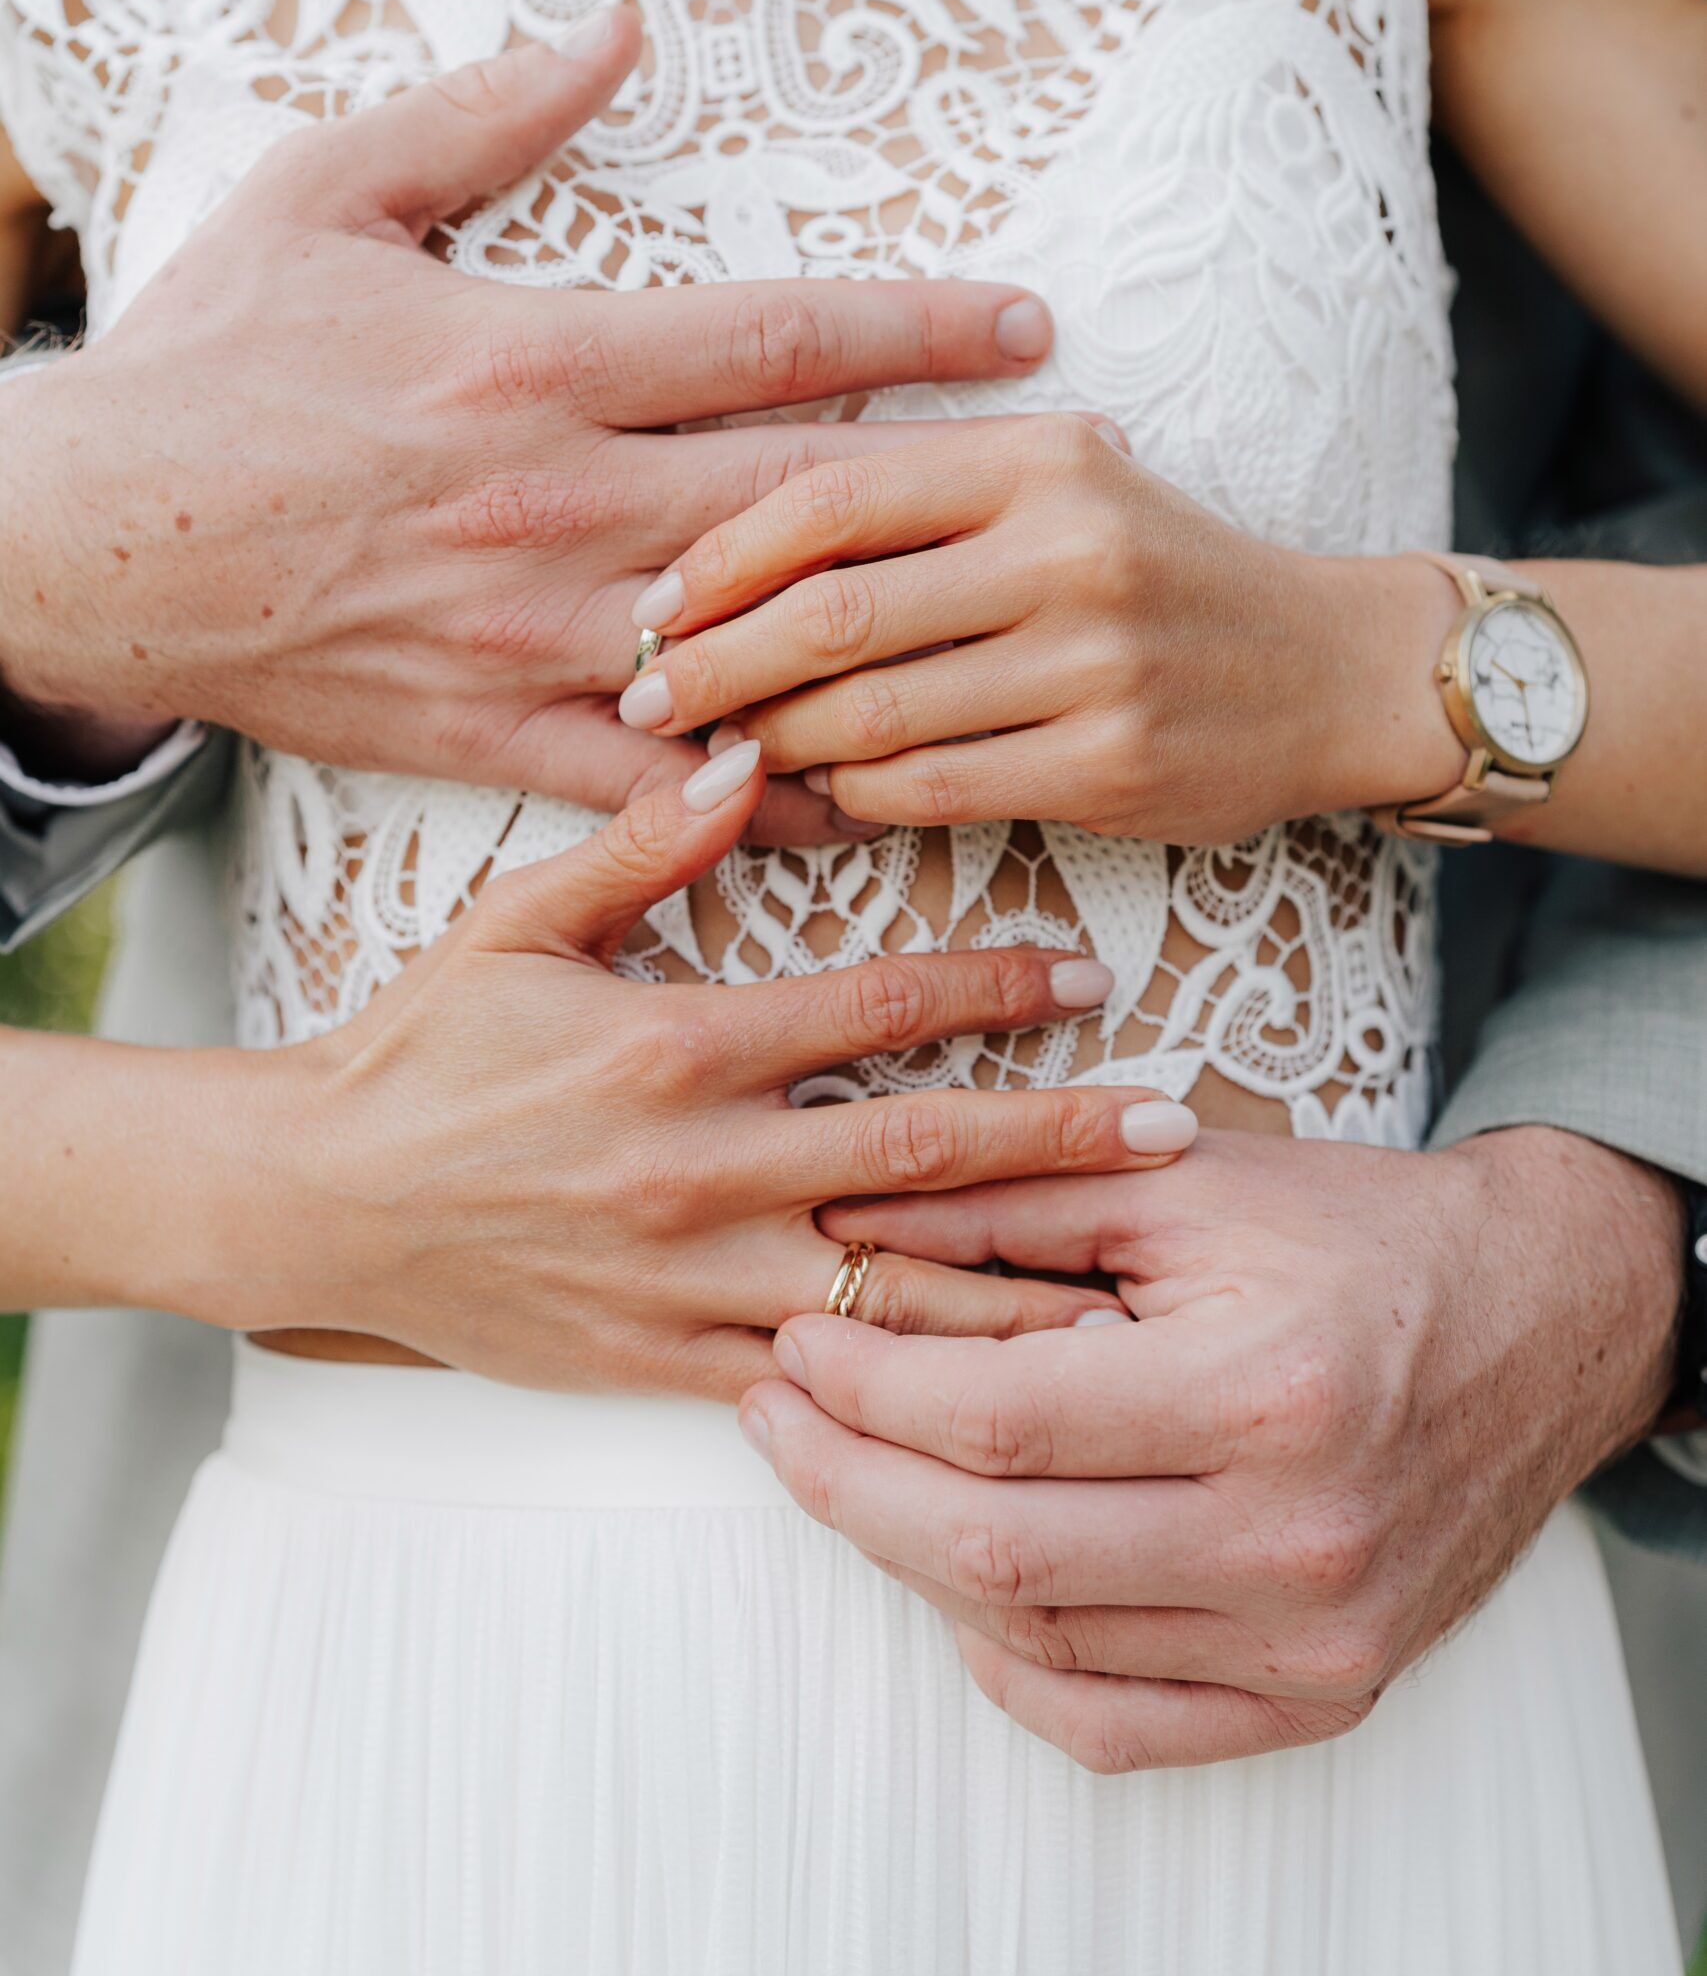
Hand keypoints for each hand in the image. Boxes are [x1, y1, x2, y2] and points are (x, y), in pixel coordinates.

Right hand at [0, 17, 1055, 842]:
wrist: (92, 540)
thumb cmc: (211, 361)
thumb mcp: (327, 191)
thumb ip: (486, 113)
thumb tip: (617, 28)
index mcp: (529, 360)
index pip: (771, 336)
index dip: (915, 323)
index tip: (1025, 320)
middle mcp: (552, 501)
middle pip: (804, 490)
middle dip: (956, 478)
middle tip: (1080, 472)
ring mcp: (526, 630)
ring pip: (752, 644)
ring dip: (889, 639)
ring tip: (1011, 634)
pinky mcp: (487, 729)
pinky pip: (651, 771)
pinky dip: (757, 785)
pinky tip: (858, 783)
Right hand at [158, 744, 1194, 1391]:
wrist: (320, 1203)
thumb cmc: (425, 1050)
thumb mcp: (517, 922)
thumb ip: (643, 846)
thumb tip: (748, 758)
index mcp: (678, 1047)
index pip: (879, 1008)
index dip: (997, 982)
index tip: (1090, 971)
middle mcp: (702, 1170)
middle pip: (927, 1153)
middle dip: (1064, 1141)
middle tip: (1179, 1132)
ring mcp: (689, 1281)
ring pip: (894, 1293)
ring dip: (1024, 1281)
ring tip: (1143, 1282)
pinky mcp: (667, 1364)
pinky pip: (817, 1385)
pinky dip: (915, 1386)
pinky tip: (1005, 1390)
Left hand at [617, 416, 1464, 841]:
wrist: (1330, 666)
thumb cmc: (1158, 570)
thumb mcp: (1059, 486)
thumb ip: (920, 500)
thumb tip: (725, 561)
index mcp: (1038, 457)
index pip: (831, 495)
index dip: (719, 559)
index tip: (651, 608)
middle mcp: (1071, 547)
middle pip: (835, 611)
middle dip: (714, 663)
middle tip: (645, 699)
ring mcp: (1097, 662)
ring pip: (875, 713)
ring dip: (773, 742)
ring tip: (716, 751)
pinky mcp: (1113, 764)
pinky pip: (935, 788)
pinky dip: (854, 798)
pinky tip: (817, 794)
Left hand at [738, 1126, 1683, 1768]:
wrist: (1538, 1317)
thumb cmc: (1356, 1234)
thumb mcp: (1185, 1180)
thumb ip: (1009, 1199)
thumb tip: (844, 1224)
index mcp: (1267, 1391)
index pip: (998, 1421)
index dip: (864, 1390)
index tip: (793, 1342)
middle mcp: (1299, 1537)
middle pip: (997, 1549)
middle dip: (848, 1481)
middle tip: (774, 1414)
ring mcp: (1319, 1637)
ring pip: (1040, 1641)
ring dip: (909, 1560)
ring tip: (845, 1473)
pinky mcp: (1327, 1691)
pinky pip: (1120, 1724)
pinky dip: (1013, 1665)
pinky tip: (952, 1583)